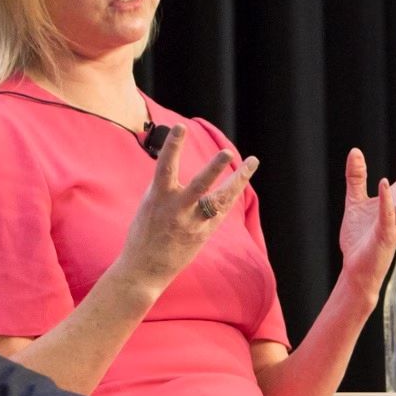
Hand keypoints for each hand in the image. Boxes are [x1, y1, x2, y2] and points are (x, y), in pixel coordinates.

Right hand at [117, 125, 258, 296]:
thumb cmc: (144, 233)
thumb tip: (180, 171)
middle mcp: (177, 210)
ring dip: (237, 180)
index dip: (172, 146)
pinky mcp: (203, 235)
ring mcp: (192, 224)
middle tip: (227, 151)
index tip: (180, 127)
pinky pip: (221, 212)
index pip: (165, 166)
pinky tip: (240, 182)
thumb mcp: (149, 205)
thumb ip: (165, 188)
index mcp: (158, 198)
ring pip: (219, 200)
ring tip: (252, 161)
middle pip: (199, 186)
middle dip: (213, 168)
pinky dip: (230, 196)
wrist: (143, 269)